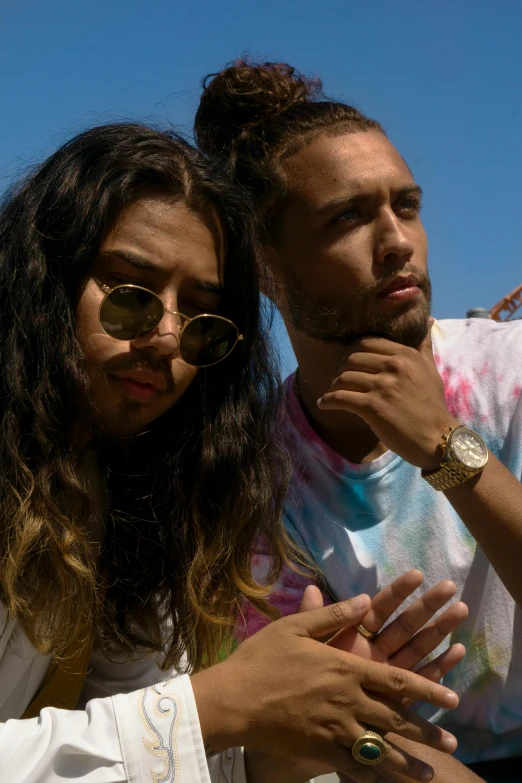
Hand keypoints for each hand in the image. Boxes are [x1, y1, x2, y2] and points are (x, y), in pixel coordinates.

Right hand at [192, 595, 459, 781]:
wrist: (233, 700)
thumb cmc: (262, 658)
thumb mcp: (295, 627)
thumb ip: (333, 614)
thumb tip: (366, 598)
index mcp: (345, 668)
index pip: (397, 680)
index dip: (427, 689)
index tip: (451, 697)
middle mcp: (347, 701)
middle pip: (396, 720)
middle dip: (427, 732)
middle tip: (451, 743)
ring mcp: (334, 729)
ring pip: (381, 749)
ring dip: (408, 761)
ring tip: (430, 773)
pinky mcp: (320, 750)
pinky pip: (354, 766)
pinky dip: (374, 775)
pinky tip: (386, 780)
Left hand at [307, 569, 466, 695]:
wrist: (306, 721)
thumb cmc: (304, 679)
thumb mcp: (306, 646)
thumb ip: (313, 619)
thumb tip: (310, 587)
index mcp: (356, 635)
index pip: (381, 608)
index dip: (398, 591)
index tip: (417, 573)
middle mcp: (376, 651)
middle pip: (406, 624)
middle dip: (428, 605)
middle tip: (449, 586)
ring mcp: (389, 673)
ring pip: (419, 647)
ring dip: (440, 630)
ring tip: (460, 610)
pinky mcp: (397, 698)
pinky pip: (422, 679)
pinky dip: (440, 666)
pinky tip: (457, 650)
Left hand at [316, 329, 457, 470]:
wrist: (437, 438)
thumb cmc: (432, 406)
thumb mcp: (431, 370)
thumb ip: (423, 345)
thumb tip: (428, 320)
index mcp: (405, 354)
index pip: (366, 341)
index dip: (350, 351)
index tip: (345, 362)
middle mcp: (394, 366)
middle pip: (351, 358)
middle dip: (339, 368)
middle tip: (336, 379)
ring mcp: (383, 386)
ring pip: (344, 378)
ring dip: (332, 386)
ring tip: (330, 394)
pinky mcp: (373, 407)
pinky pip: (341, 398)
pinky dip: (328, 400)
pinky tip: (323, 404)